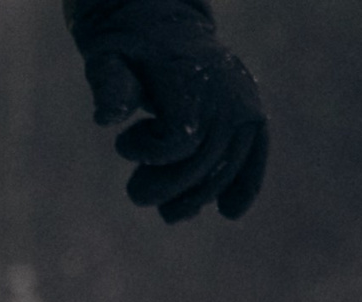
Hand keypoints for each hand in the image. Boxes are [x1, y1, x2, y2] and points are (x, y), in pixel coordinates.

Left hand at [70, 0, 268, 222]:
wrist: (163, 27)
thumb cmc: (129, 47)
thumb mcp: (107, 58)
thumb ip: (109, 85)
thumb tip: (106, 120)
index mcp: (192, 78)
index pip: (180, 141)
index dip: (149, 155)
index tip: (125, 140)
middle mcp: (227, 91)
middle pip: (203, 163)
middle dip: (166, 187)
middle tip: (135, 192)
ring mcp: (244, 103)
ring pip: (227, 168)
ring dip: (195, 199)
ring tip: (168, 213)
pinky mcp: (251, 114)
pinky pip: (255, 153)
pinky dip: (245, 184)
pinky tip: (229, 212)